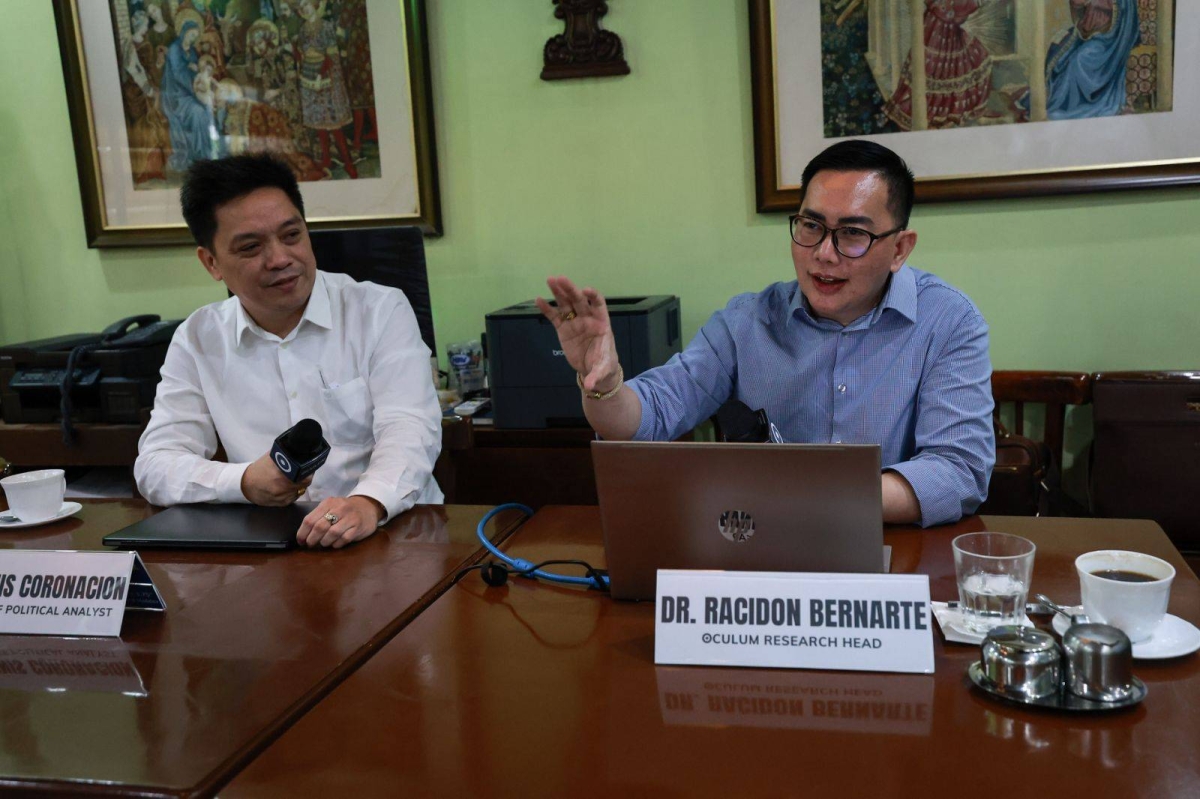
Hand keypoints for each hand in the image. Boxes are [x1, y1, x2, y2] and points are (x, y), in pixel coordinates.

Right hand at [240, 451, 311, 505]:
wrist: (244, 484)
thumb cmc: (259, 469)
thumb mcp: (272, 457)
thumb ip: (285, 455)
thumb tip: (299, 448)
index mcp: (280, 476)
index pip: (305, 478)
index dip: (309, 472)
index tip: (309, 468)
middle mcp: (282, 489)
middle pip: (304, 484)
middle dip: (304, 478)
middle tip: (302, 472)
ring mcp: (281, 498)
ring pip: (299, 491)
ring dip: (299, 485)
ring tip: (292, 479)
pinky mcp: (281, 504)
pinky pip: (293, 497)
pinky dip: (293, 492)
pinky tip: (286, 486)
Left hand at [297, 495, 384, 548]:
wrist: (368, 507)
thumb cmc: (344, 510)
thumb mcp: (331, 507)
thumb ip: (318, 517)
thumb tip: (302, 535)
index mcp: (328, 503)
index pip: (310, 519)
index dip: (302, 533)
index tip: (300, 541)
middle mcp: (339, 508)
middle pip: (320, 527)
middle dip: (312, 539)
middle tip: (310, 544)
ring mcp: (350, 517)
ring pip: (332, 533)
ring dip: (325, 542)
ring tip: (324, 543)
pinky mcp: (358, 527)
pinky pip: (344, 539)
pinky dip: (337, 544)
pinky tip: (335, 543)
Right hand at [535, 276, 621, 393]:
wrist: (594, 371)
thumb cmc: (604, 365)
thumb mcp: (603, 370)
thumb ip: (596, 375)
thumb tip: (589, 385)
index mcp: (601, 322)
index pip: (598, 304)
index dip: (593, 296)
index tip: (585, 291)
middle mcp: (587, 319)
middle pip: (579, 300)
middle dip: (570, 289)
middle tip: (560, 279)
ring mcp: (574, 323)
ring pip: (566, 305)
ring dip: (558, 293)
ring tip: (550, 281)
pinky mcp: (564, 330)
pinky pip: (555, 317)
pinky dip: (547, 309)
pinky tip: (538, 300)